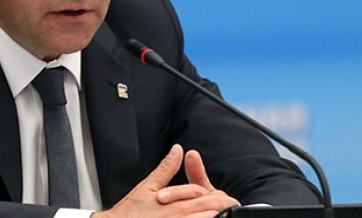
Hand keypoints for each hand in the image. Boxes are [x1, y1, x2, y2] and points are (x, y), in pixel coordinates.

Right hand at [92, 145, 239, 217]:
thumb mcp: (147, 186)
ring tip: (222, 215)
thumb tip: (177, 150)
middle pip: (213, 212)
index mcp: (178, 203)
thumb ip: (166, 168)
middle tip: (231, 205)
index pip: (207, 197)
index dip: (219, 197)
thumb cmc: (130, 213)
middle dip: (224, 208)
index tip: (225, 198)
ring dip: (217, 217)